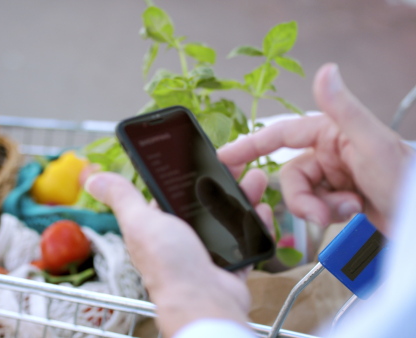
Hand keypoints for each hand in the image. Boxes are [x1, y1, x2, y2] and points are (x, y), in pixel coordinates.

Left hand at [85, 168, 270, 336]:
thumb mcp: (140, 221)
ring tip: (255, 180)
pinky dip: (255, 225)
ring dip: (244, 197)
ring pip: (229, 218)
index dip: (190, 174)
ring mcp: (208, 252)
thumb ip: (122, 197)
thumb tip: (94, 178)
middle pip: (206, 202)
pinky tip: (261, 211)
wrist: (203, 301)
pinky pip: (247, 240)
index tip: (205, 156)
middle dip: (223, 182)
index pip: (174, 193)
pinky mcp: (230, 264)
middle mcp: (182, 239)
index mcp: (159, 226)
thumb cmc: (168, 264)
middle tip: (238, 163)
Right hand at [219, 63, 412, 233]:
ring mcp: (333, 178)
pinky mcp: (338, 201)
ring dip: (318, 208)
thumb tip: (325, 72)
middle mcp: (329, 153)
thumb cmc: (406, 179)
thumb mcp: (372, 143)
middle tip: (320, 211)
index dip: (250, 145)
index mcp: (331, 133)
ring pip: (300, 196)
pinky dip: (328, 216)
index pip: (280, 135)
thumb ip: (343, 109)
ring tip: (346, 211)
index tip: (225, 157)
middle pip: (290, 175)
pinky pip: (315, 210)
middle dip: (302, 197)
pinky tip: (351, 214)